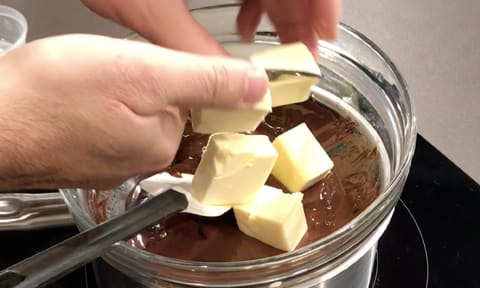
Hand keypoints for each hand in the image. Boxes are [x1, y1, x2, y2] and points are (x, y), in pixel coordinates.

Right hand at [0, 34, 267, 189]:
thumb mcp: (143, 73)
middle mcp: (141, 160)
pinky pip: (107, 123)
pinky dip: (97, 106)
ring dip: (118, 92)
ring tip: (85, 84)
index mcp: (162, 143)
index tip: (150, 64)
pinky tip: (74, 99)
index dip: (178, 74)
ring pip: (133, 113)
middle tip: (108, 69)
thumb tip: (257, 89)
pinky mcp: (85, 156)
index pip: (196, 104)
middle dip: (144, 81)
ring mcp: (110, 162)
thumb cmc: (51, 96)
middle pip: (164, 108)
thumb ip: (205, 82)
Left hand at [81, 0, 340, 57]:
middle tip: (299, 57)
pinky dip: (254, 0)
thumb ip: (191, 46)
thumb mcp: (150, 4)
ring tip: (274, 50)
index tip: (324, 37)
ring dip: (278, 13)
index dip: (323, 5)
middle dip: (299, 18)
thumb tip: (221, 81)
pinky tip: (243, 25)